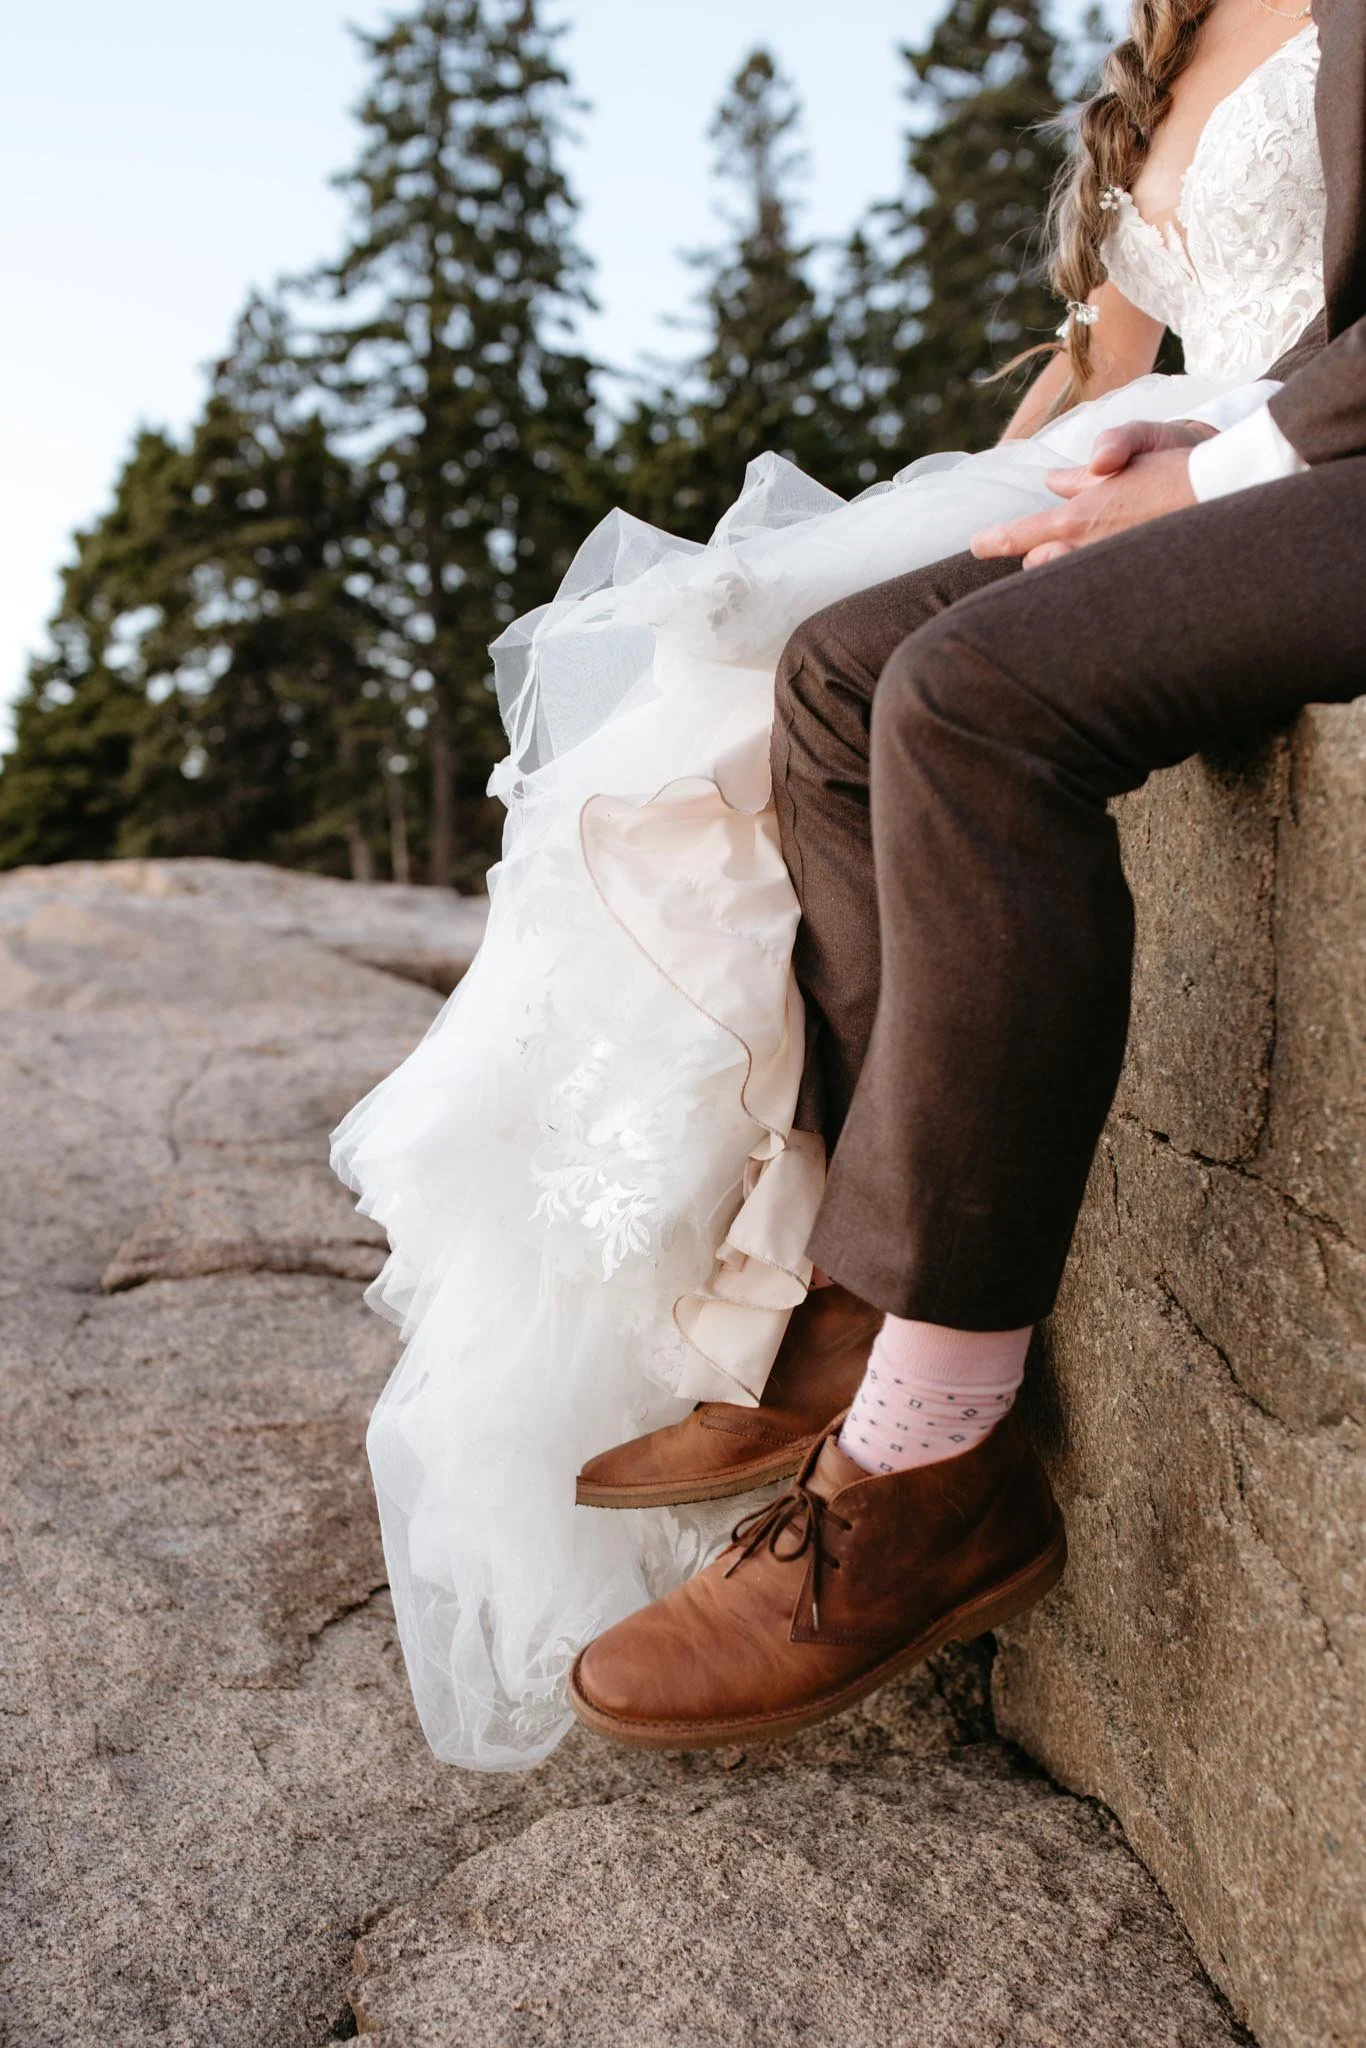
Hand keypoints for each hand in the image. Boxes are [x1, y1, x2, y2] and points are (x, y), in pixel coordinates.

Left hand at [971, 418, 1217, 568]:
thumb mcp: (1132, 452)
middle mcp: (1090, 548)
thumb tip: (1056, 480)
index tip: (977, 544)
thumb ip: (1087, 470)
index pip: (1022, 536)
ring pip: (1066, 580)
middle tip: (1047, 547)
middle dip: (1039, 558)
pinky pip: (1098, 593)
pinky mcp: (1134, 588)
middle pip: (1041, 566)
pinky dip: (1091, 585)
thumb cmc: (1181, 468)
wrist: (1231, 491)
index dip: (995, 540)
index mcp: (1081, 517)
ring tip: (1075, 558)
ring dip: (1064, 570)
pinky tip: (1102, 578)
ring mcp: (1111, 570)